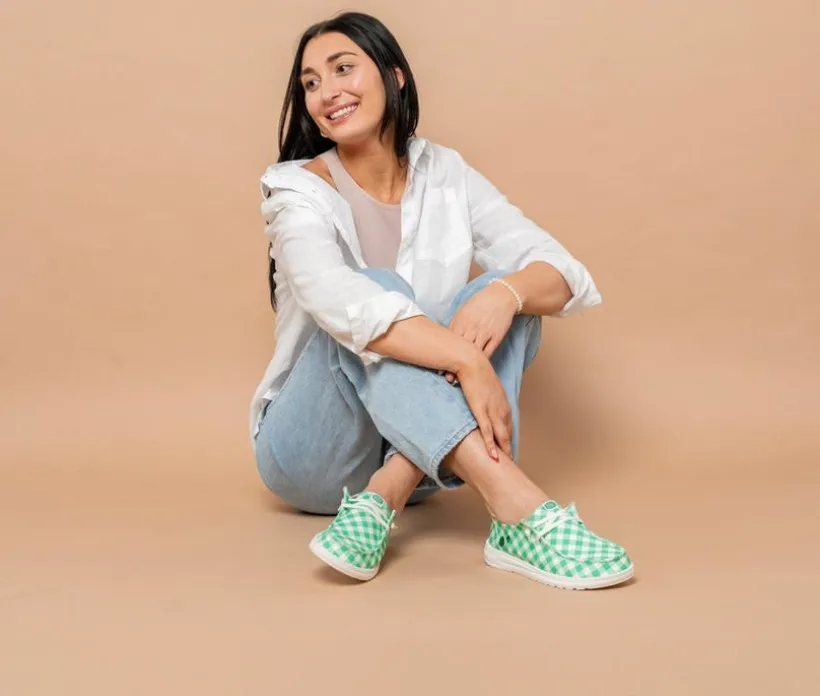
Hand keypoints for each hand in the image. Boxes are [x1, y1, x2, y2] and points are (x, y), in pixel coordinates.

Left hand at [443, 281, 517, 383]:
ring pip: (472, 354)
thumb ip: (454, 324)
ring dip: (465, 368)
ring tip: (458, 381)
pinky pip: (488, 353)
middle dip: (451, 364)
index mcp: (460, 321)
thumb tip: (444, 337)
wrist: (501, 296)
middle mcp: (471, 328)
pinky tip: (477, 371)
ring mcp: (484, 333)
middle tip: (445, 377)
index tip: (437, 366)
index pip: (449, 342)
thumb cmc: (480, 302)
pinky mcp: (496, 337)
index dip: (443, 355)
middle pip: (459, 350)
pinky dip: (481, 363)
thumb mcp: (463, 310)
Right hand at [455, 346, 513, 460]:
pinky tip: (493, 456)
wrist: (472, 362)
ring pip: (501, 436)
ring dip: (504, 451)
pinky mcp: (481, 411)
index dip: (509, 438)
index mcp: (503, 403)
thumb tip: (481, 399)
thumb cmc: (476, 371)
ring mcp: (492, 410)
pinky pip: (488, 432)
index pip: (508, 424)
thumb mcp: (485, 385)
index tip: (509, 449)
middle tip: (510, 462)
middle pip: (507, 433)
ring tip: (505, 464)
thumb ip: (486, 395)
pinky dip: (491, 445)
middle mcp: (501, 408)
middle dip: (509, 448)